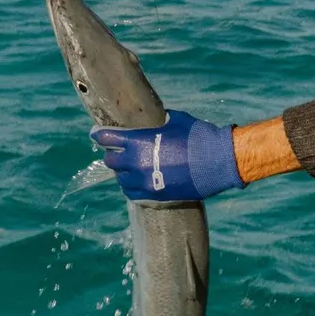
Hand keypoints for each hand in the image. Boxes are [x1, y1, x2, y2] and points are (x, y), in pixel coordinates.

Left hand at [91, 110, 243, 202]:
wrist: (218, 162)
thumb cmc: (198, 137)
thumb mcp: (176, 120)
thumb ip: (158, 121)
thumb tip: (154, 120)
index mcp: (138, 141)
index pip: (106, 138)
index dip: (98, 134)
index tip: (96, 133)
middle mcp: (136, 163)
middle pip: (110, 160)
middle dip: (112, 153)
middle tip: (116, 150)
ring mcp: (144, 181)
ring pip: (121, 179)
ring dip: (123, 172)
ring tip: (130, 167)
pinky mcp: (154, 195)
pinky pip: (132, 193)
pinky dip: (131, 187)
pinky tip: (137, 182)